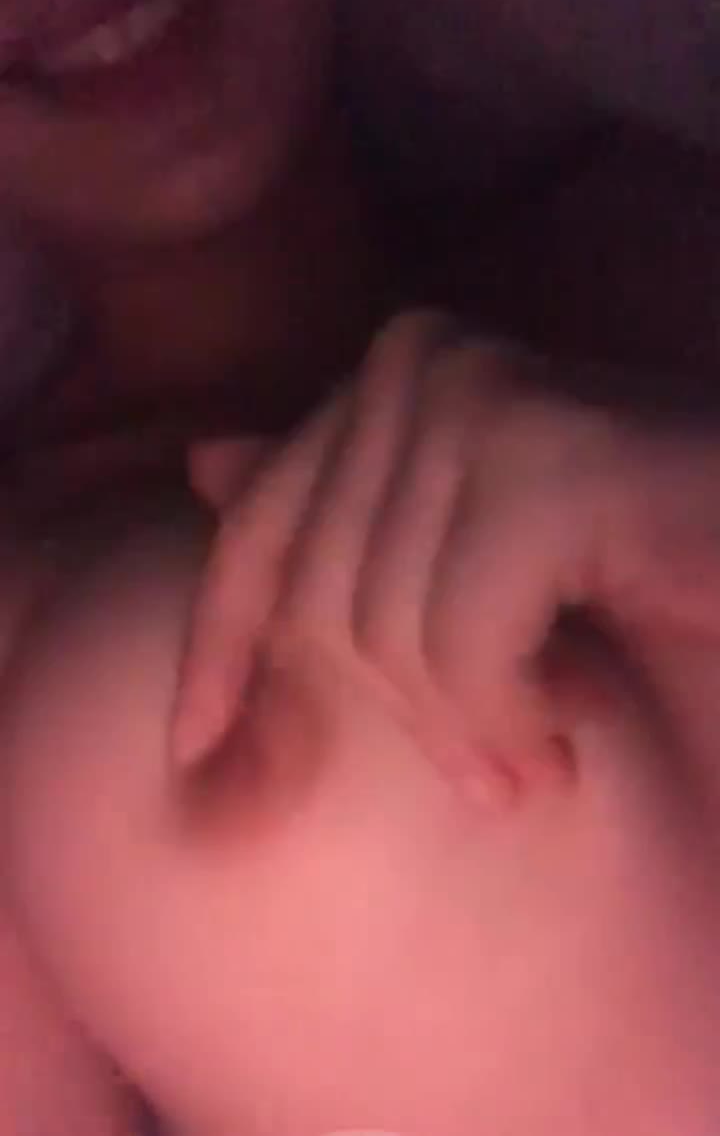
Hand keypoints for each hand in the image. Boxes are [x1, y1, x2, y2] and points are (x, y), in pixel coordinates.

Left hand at [176, 311, 719, 796]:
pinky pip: (461, 647)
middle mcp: (424, 359)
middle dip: (391, 713)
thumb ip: (346, 503)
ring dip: (466, 730)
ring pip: (383, 632)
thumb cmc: (648, 548)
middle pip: (316, 594)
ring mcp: (485, 403)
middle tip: (489, 776)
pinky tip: (569, 730)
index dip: (219, 642)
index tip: (195, 747)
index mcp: (398, 368)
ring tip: (537, 755)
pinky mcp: (550, 469)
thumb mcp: (471, 544)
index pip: (261, 522)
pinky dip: (511, 718)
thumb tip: (204, 465)